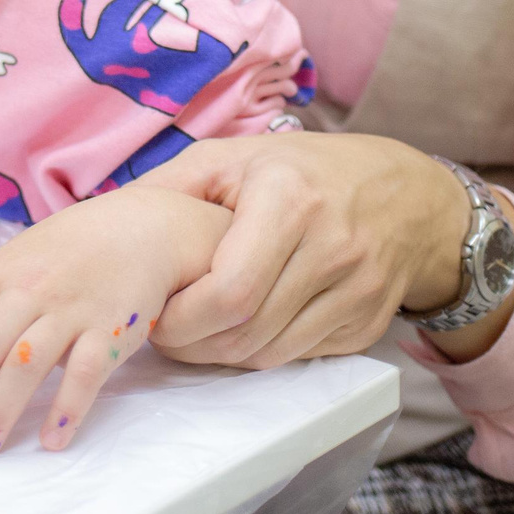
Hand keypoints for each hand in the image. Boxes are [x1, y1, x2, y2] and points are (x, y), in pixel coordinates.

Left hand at [0, 185, 232, 454]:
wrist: (144, 226)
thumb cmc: (71, 250)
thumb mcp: (16, 263)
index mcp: (0, 270)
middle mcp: (31, 288)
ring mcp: (71, 309)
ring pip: (27, 365)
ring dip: (1, 411)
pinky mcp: (110, 330)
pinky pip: (84, 376)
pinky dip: (65, 411)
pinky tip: (50, 441)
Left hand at [139, 133, 481, 368]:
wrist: (407, 194)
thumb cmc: (303, 170)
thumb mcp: (233, 156)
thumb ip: (169, 187)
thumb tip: (105, 220)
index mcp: (290, 199)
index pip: (230, 292)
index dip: (183, 318)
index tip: (155, 314)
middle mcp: (333, 246)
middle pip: (247, 332)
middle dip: (193, 345)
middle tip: (165, 334)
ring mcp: (359, 291)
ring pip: (271, 354)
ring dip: (222, 356)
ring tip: (195, 333)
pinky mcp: (369, 325)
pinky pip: (300, 357)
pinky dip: (262, 353)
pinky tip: (241, 330)